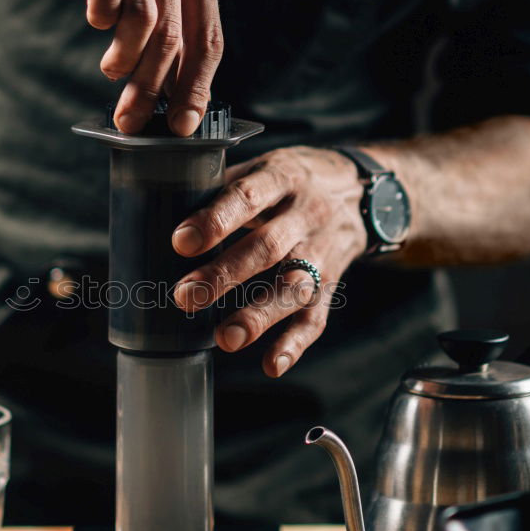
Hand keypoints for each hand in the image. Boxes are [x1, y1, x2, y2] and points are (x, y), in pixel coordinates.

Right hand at [17, 0, 221, 136]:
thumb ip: (169, 33)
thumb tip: (177, 101)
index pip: (208, 40)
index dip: (197, 88)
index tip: (182, 126)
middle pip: (172, 38)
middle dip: (152, 89)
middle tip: (131, 121)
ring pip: (143, 20)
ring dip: (126, 60)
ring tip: (113, 72)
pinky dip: (101, 17)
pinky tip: (97, 24)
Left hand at [171, 147, 366, 376]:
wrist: (364, 192)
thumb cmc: (295, 180)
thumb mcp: (266, 165)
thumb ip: (224, 186)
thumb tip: (165, 207)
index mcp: (284, 177)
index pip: (249, 197)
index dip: (216, 220)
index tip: (181, 242)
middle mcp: (307, 215)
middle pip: (268, 247)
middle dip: (225, 274)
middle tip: (185, 297)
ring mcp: (322, 252)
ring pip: (294, 287)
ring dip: (259, 316)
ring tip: (225, 339)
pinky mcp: (332, 284)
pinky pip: (317, 316)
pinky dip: (295, 343)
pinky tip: (271, 364)